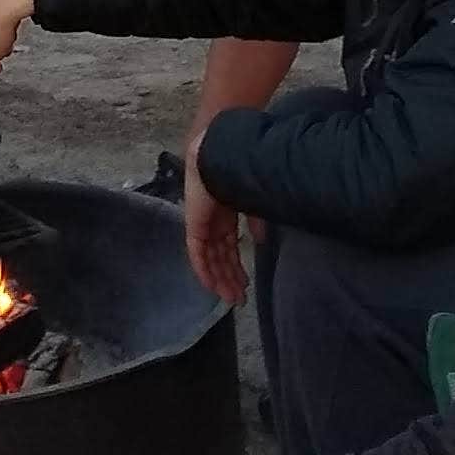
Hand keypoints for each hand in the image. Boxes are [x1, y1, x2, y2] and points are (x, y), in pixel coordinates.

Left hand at [181, 152, 249, 305]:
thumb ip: (255, 222)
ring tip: (232, 297)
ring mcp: (203, 224)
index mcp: (226, 214)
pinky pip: (197, 254)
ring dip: (221, 279)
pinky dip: (204, 270)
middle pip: (221, 257)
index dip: (237, 266)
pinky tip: (213, 286)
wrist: (220, 156)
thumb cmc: (240, 173)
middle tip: (240, 298)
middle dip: (230, 278)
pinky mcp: (194, 225)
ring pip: (211, 259)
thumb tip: (260, 242)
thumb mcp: (252, 202)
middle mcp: (213, 222)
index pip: (229, 246)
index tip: (246, 284)